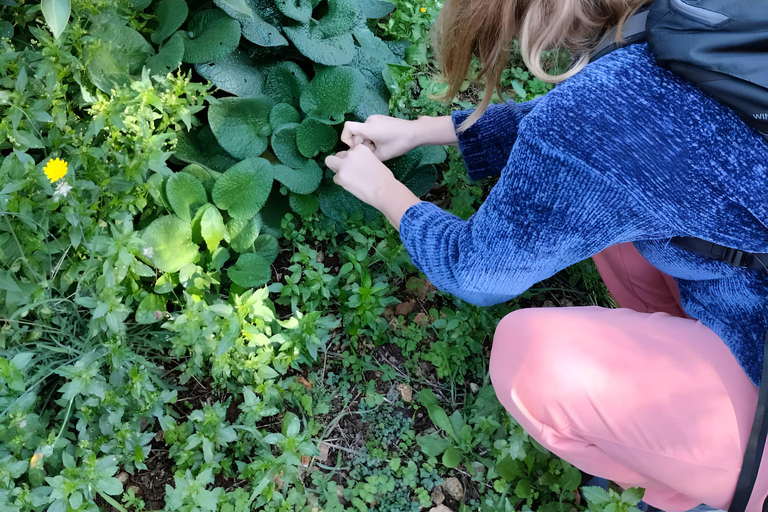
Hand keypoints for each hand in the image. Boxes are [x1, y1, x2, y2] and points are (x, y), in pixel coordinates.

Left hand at [325, 145, 396, 208]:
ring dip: (337, 170)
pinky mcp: (340, 176)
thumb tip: (354, 165)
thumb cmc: (383, 178)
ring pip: (330, 162)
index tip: (358, 167)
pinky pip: (335, 178)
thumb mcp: (374, 160)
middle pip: (337, 155)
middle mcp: (351, 153)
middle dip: (341, 163)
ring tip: (348, 178)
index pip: (349, 151)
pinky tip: (352, 186)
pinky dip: (341, 183)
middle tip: (349, 172)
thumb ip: (362, 159)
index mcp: (360, 148)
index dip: (352, 160)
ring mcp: (344, 164)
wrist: (384, 190)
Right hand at [342, 115, 458, 161]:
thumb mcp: (382, 155)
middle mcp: (369, 120)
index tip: (355, 148)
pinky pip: (369, 129)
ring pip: (363, 133)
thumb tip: (357, 156)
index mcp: (369, 127)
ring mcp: (375, 118)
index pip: (348, 127)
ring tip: (380, 148)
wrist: (415, 132)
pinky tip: (383, 143)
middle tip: (374, 152)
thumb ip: (367, 156)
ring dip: (368, 142)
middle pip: (357, 133)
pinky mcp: (379, 119)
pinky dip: (372, 137)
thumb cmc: (399, 143)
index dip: (346, 139)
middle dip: (361, 144)